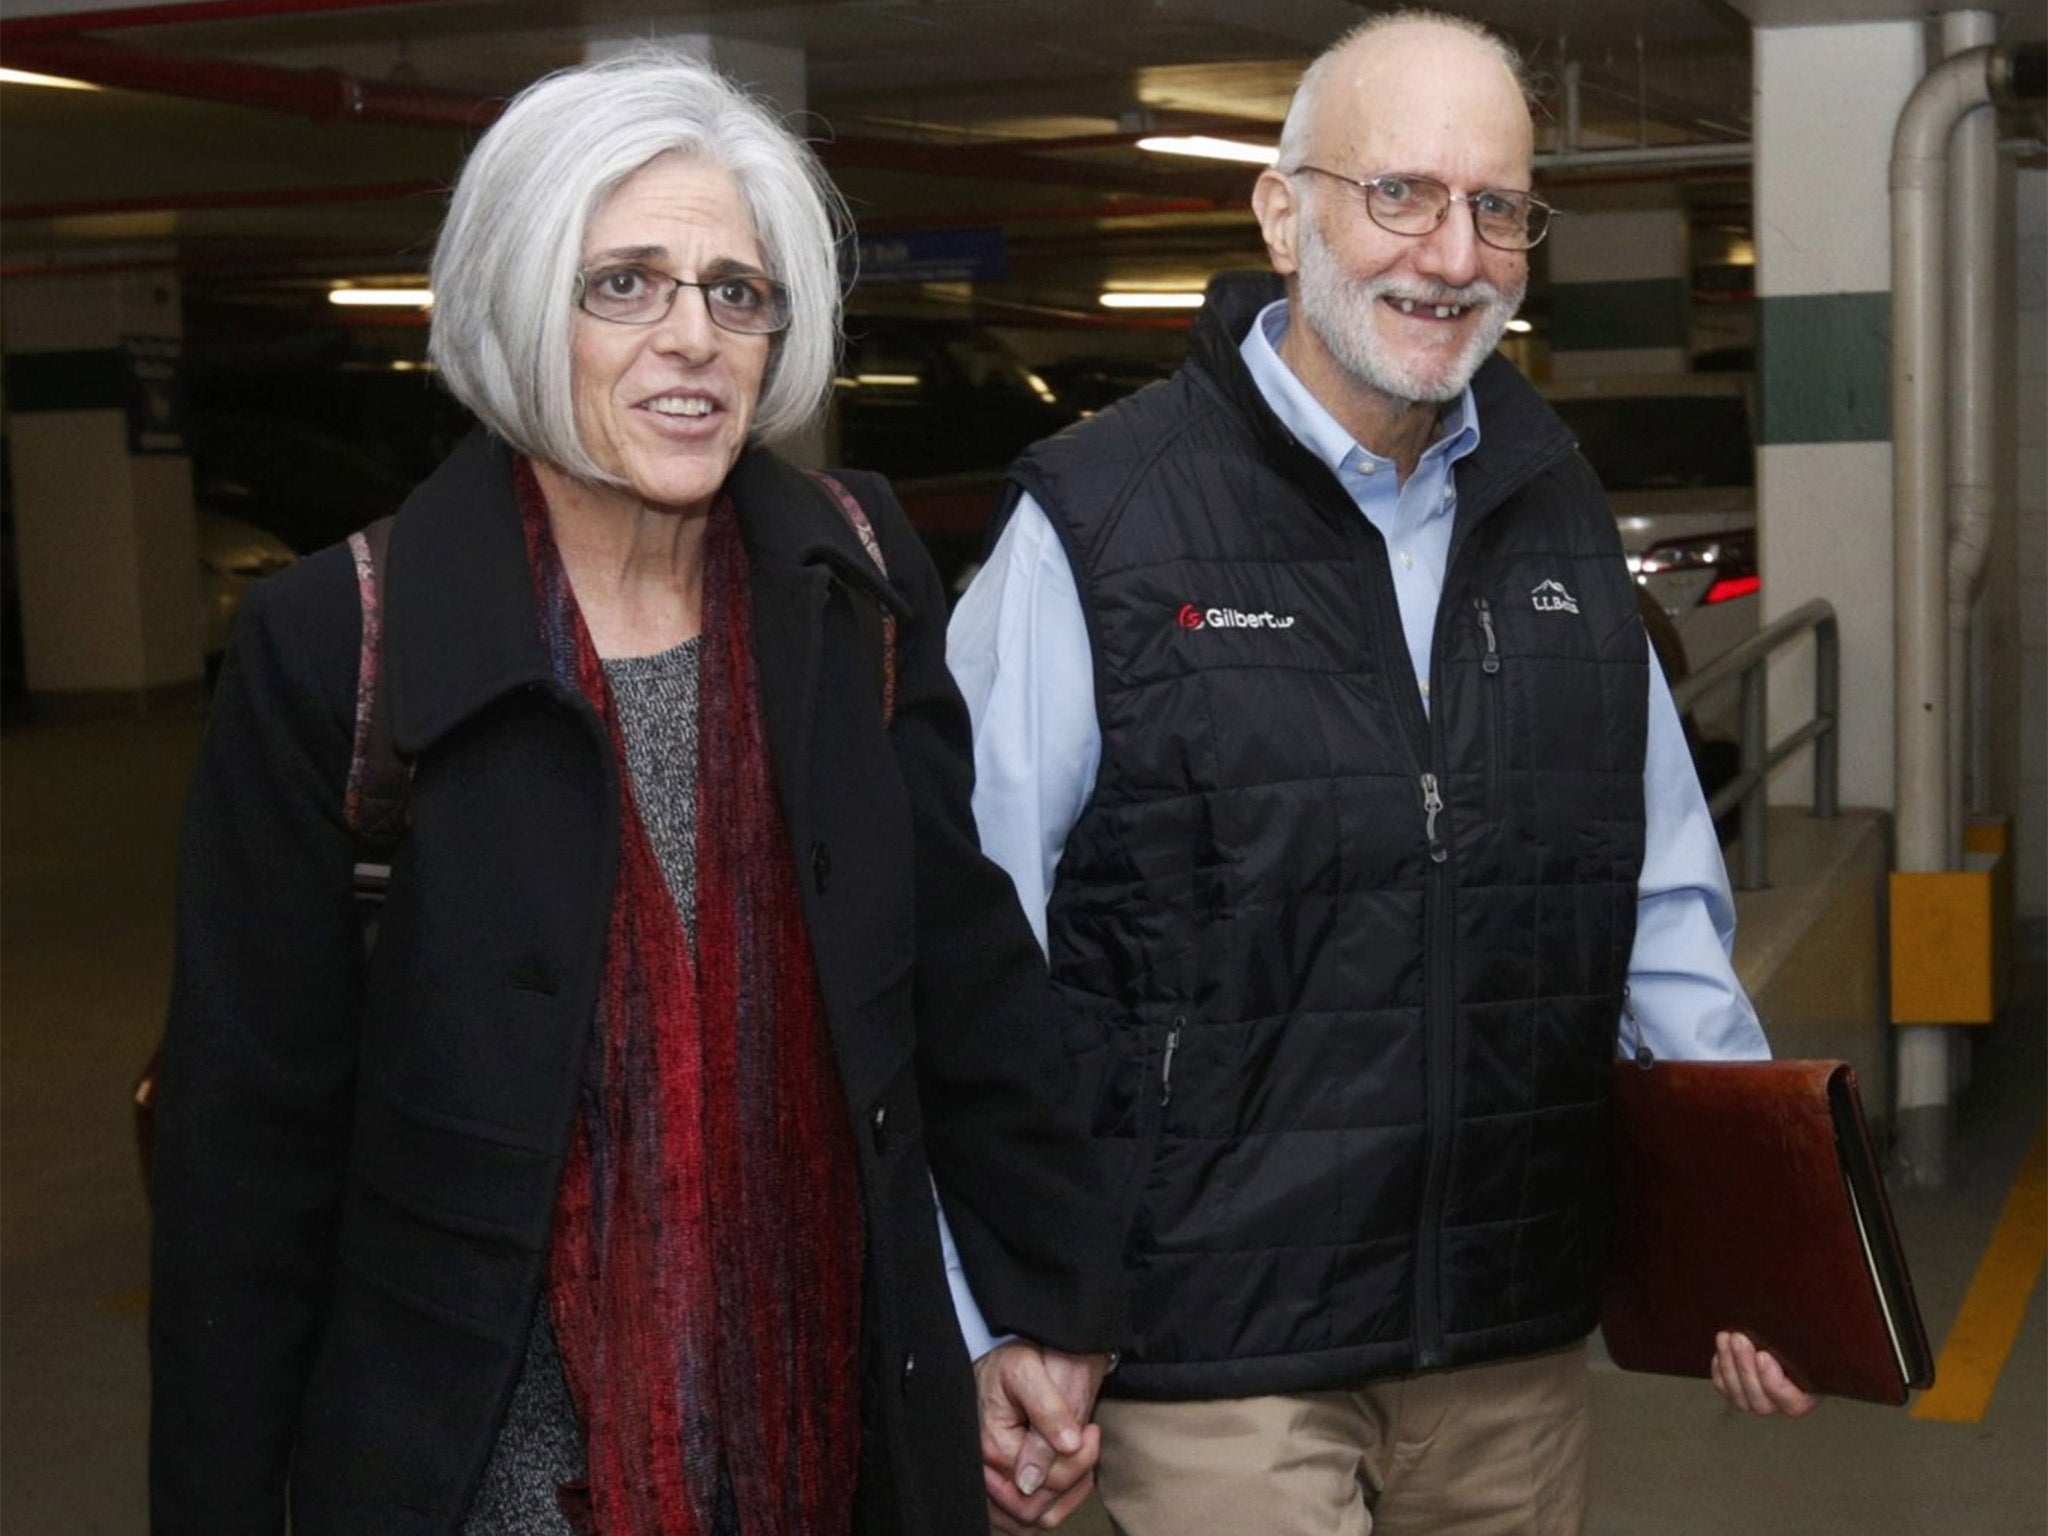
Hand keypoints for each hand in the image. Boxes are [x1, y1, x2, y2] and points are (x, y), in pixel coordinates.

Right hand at [973, 1341, 1111, 1531]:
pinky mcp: (998, 1485)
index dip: (1078, 1462)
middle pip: (1033, 1509)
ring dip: (1064, 1494)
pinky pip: (1024, 1519)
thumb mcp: (1033, 1372)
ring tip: (1077, 1455)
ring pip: (1030, 1520)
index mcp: (991, 1443)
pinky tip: (1069, 1473)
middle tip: (1086, 1438)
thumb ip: (1045, 1414)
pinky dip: (1053, 1504)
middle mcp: (983, 1469)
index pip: (1042, 1484)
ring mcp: (989, 1481)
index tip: (1090, 1430)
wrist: (1032, 1349)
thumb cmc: (1031, 1356)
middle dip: (1072, 1479)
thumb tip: (1048, 1464)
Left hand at [1710, 1331, 1819, 1417]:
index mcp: (1809, 1394)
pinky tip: (1721, 1349)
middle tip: (1739, 1338)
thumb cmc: (1800, 1328)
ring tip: (1726, 1338)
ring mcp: (1758, 1399)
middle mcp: (1782, 1403)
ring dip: (1730, 1367)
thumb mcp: (1810, 1331)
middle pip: (1761, 1403)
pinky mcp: (1737, 1390)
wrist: (1775, 1328)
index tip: (1764, 1355)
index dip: (1775, 1385)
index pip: (1792, 1404)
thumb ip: (1813, 1332)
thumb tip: (1836, 1308)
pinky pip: (1724, 1388)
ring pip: (1740, 1399)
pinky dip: (1720, 1370)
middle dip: (1746, 1369)